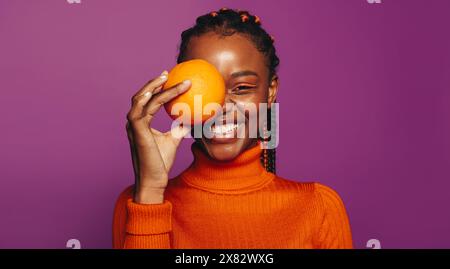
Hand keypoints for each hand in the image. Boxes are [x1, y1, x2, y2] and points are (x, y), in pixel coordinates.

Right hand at [126, 71, 190, 203]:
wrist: (154, 180)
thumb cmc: (161, 162)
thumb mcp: (173, 140)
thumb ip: (179, 128)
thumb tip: (190, 118)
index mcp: (140, 123)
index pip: (147, 101)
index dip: (156, 88)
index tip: (168, 78)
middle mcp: (134, 122)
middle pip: (141, 96)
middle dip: (153, 83)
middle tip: (167, 73)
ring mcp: (133, 126)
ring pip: (141, 99)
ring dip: (153, 87)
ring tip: (166, 77)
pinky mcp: (137, 132)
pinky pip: (141, 110)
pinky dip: (148, 99)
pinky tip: (158, 91)